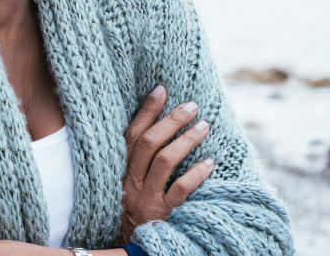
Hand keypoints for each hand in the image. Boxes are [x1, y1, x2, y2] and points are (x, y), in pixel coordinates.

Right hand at [118, 85, 214, 242]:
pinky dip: (196, 174)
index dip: (146, 111)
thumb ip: (138, 157)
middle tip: (191, 106)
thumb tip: (159, 123)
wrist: (130, 247)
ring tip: (204, 126)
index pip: (132, 133)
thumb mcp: (129, 180)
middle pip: (149, 143)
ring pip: (165, 161)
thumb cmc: (133, 207)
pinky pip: (180, 190)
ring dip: (186, 140)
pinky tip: (209, 163)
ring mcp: (146, 197)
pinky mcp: (162, 214)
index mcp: (120, 168)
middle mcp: (130, 181)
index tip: (161, 90)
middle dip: (171, 120)